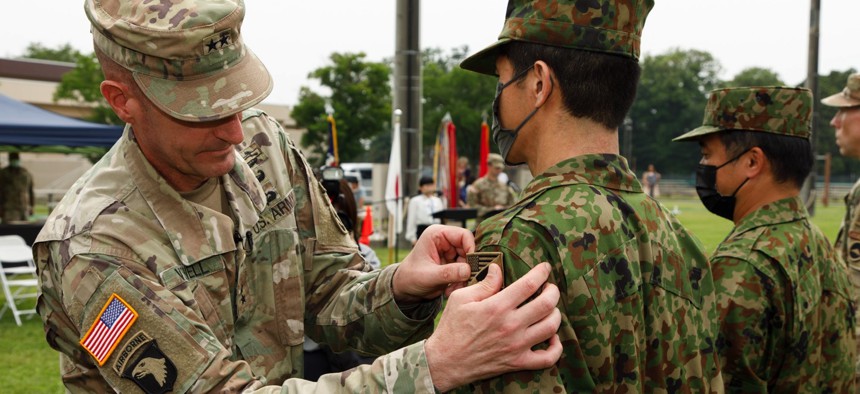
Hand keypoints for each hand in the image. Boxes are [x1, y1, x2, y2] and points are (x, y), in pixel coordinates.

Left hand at [392, 224, 473, 303]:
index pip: (463, 235)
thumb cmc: (410, 277)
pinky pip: (464, 271)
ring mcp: (449, 252)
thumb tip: (468, 270)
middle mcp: (445, 241)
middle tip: (465, 281)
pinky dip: (461, 281)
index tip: (473, 264)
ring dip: (464, 277)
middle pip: (468, 249)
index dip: (471, 248)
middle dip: (467, 267)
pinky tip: (451, 289)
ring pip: (468, 262)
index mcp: (437, 235)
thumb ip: (448, 273)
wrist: (404, 288)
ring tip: (454, 288)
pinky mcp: (451, 263)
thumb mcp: (428, 276)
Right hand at [425, 263, 561, 390]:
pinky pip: (547, 358)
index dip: (542, 272)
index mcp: (497, 306)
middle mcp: (510, 325)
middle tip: (549, 287)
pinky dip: (556, 348)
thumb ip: (484, 284)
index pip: (529, 284)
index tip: (545, 267)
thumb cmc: (451, 328)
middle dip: (553, 291)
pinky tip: (552, 337)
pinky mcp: (517, 362)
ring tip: (550, 308)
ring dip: (556, 314)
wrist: (445, 361)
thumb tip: (498, 268)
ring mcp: (516, 345)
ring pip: (551, 327)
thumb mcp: (461, 298)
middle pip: (547, 303)